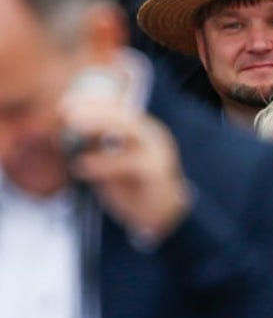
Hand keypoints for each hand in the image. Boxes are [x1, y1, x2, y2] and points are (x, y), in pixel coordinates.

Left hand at [63, 93, 191, 242]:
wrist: (161, 214)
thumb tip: (67, 130)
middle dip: (96, 110)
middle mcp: (151, 136)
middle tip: (68, 111)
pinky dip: (104, 163)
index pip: (118, 110)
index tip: (65, 102)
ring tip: (74, 124)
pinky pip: (130, 163)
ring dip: (101, 125)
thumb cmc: (132, 187)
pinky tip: (82, 165)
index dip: (93, 104)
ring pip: (132, 129)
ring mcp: (157, 152)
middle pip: (126, 115)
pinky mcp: (157, 172)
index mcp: (140, 131)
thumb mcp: (108, 163)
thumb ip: (94, 147)